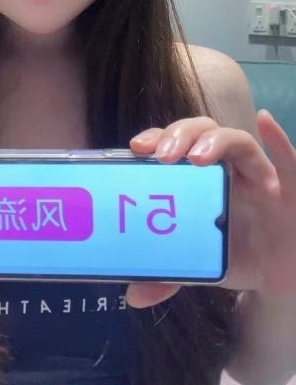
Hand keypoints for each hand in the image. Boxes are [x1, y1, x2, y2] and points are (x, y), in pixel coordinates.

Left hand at [126, 111, 295, 307]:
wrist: (280, 275)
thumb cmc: (237, 254)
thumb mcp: (201, 264)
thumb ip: (170, 277)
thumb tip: (134, 295)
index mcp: (201, 177)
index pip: (177, 144)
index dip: (157, 137)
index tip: (137, 147)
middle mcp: (228, 168)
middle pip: (204, 132)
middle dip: (182, 135)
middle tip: (163, 155)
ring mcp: (259, 175)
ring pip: (238, 141)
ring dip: (216, 141)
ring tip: (197, 157)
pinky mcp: (289, 190)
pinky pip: (287, 162)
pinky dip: (278, 141)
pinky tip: (265, 120)